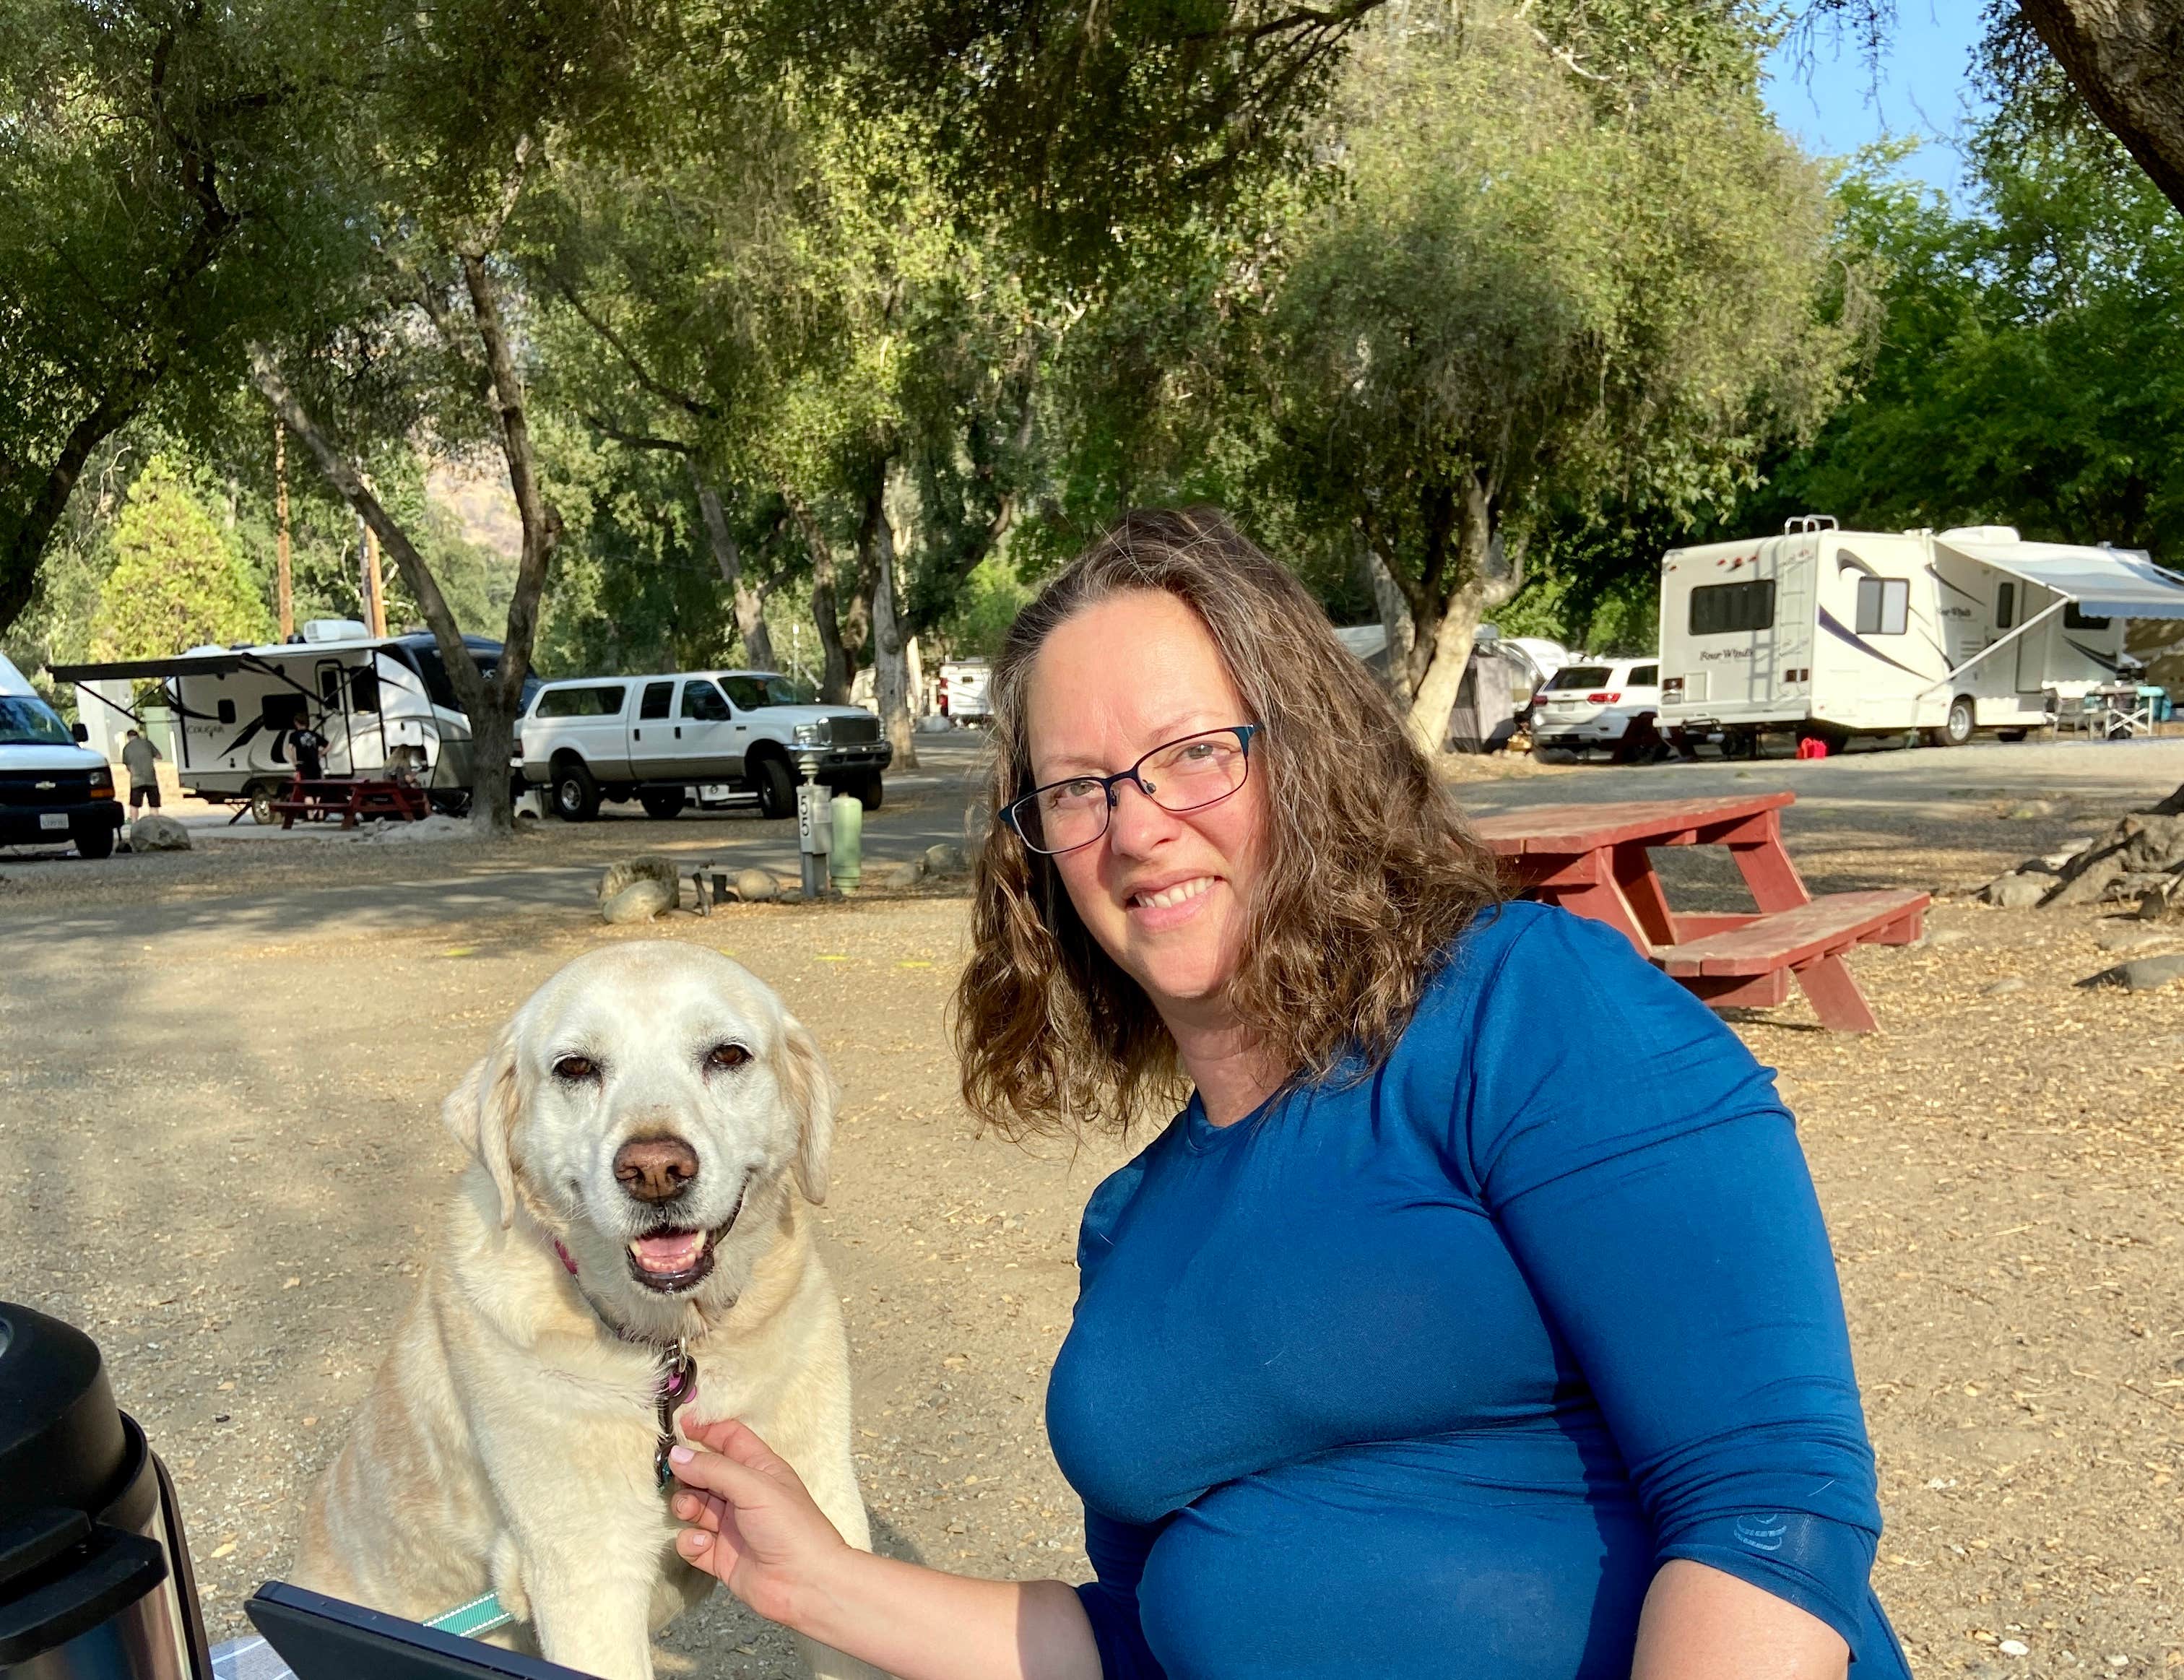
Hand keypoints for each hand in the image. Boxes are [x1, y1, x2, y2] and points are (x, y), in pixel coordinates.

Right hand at [668, 1414, 851, 1630]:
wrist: (806, 1585)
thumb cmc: (791, 1527)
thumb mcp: (754, 1486)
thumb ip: (714, 1469)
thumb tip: (677, 1455)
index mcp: (759, 1469)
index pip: (730, 1438)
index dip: (706, 1430)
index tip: (678, 1427)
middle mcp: (743, 1494)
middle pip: (705, 1473)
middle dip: (687, 1474)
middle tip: (675, 1478)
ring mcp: (731, 1525)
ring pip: (694, 1506)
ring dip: (685, 1506)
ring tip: (689, 1511)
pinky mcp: (720, 1556)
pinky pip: (693, 1542)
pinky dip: (691, 1542)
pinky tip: (702, 1543)